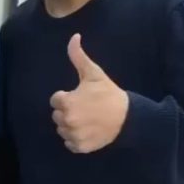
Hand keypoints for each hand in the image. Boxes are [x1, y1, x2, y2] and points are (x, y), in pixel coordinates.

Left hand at [50, 34, 128, 153]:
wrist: (128, 117)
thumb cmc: (109, 94)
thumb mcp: (94, 73)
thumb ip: (78, 56)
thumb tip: (74, 36)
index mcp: (66, 102)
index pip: (55, 100)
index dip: (67, 97)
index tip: (81, 96)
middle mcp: (67, 120)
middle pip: (57, 115)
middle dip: (67, 111)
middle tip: (85, 107)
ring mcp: (73, 135)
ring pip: (62, 130)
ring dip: (70, 125)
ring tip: (87, 119)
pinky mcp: (80, 147)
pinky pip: (69, 143)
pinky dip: (76, 139)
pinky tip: (87, 130)